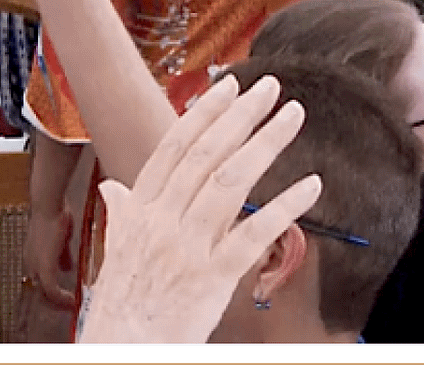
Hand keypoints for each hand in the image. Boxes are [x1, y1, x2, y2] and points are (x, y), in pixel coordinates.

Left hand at [22, 207, 75, 309]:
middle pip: (38, 291)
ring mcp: (36, 266)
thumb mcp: (60, 239)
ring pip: (43, 294)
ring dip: (58, 302)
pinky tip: (71, 300)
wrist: (49, 205)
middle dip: (53, 300)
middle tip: (67, 304)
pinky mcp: (44, 268)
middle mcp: (30, 264)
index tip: (62, 294)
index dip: (50, 289)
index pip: (38, 280)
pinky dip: (61, 298)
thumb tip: (67, 267)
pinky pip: (51, 291)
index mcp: (32, 256)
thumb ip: (62, 255)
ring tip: (70, 305)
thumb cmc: (55, 215)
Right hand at [79, 73, 320, 343]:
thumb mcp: (116, 250)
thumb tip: (113, 188)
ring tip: (292, 115)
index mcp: (142, 208)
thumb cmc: (123, 302)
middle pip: (206, 155)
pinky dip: (283, 207)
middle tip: (269, 87)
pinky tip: (310, 185)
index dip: (204, 113)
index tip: (229, 85)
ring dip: (266, 143)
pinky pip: (253, 235)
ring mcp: (188, 247)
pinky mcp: (213, 278)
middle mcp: (163, 220)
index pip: (175, 147)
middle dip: (240, 115)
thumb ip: (122, 213)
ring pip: (229, 182)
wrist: (123, 347)